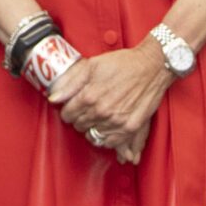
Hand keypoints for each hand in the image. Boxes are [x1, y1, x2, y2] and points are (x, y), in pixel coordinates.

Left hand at [50, 44, 171, 164]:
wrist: (152, 66)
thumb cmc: (123, 63)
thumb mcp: (92, 65)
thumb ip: (70, 82)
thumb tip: (53, 98)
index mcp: (90, 96)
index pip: (67, 114)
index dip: (68, 110)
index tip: (72, 106)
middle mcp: (102, 112)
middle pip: (79, 126)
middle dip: (79, 118)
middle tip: (85, 109)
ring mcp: (116, 122)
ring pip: (93, 136)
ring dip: (92, 128)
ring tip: (96, 117)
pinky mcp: (130, 128)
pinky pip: (110, 142)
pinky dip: (105, 137)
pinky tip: (106, 127)